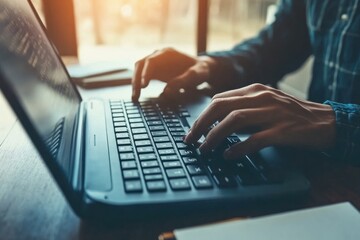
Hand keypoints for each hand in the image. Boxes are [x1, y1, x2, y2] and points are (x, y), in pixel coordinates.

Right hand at [132, 48, 214, 100]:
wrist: (202, 68)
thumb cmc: (200, 70)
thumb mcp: (196, 75)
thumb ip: (183, 81)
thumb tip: (167, 91)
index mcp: (168, 54)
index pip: (151, 61)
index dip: (146, 73)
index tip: (144, 85)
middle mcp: (159, 56)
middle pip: (141, 65)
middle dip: (137, 80)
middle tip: (136, 95)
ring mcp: (156, 63)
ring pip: (139, 70)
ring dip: (135, 83)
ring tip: (135, 98)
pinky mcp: (155, 71)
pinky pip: (143, 76)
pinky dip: (139, 85)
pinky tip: (137, 96)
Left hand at [184, 83, 335, 158]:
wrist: (324, 121)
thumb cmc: (291, 114)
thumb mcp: (265, 103)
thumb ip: (243, 107)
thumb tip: (216, 121)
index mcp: (255, 90)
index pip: (219, 99)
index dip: (202, 116)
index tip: (192, 130)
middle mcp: (261, 98)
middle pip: (221, 107)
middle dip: (201, 124)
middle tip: (190, 140)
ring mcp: (272, 113)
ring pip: (234, 121)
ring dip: (215, 136)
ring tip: (204, 149)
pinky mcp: (283, 130)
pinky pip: (256, 138)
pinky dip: (240, 147)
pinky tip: (229, 155)